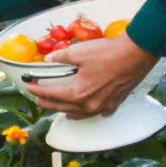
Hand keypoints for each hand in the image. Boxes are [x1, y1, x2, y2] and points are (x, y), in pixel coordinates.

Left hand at [27, 34, 156, 117]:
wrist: (135, 55)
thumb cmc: (108, 54)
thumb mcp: (78, 53)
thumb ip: (61, 57)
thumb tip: (49, 59)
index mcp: (78, 94)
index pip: (52, 95)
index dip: (39, 91)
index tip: (30, 88)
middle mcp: (89, 105)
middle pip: (64, 107)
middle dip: (49, 103)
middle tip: (39, 99)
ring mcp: (103, 106)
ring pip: (80, 114)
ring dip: (68, 111)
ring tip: (60, 109)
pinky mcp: (115, 103)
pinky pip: (99, 112)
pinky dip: (90, 111)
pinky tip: (89, 109)